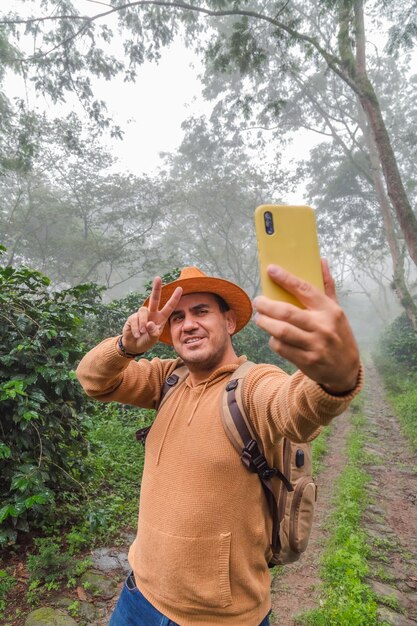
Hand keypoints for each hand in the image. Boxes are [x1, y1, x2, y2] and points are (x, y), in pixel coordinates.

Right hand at [121, 277, 182, 353]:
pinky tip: (136, 334)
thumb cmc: (146, 340)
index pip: (169, 307)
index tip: (180, 288)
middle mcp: (151, 313)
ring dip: (142, 323)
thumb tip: (149, 323)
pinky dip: (136, 329)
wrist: (134, 345)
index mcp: (160, 318)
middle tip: (158, 278)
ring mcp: (141, 315)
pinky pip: (134, 320)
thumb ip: (153, 332)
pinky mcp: (132, 318)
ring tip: (142, 332)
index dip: (174, 298)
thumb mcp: (153, 339)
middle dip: (156, 288)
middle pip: (154, 299)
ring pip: (143, 311)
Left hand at [253, 261, 359, 393]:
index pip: (305, 290)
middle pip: (287, 312)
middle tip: (257, 301)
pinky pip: (282, 348)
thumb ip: (327, 286)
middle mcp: (322, 326)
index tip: (271, 270)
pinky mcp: (307, 361)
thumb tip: (321, 261)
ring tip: (259, 318)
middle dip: (267, 305)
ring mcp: (315, 345)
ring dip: (265, 323)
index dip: (286, 279)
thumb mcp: (336, 310)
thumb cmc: (338, 333)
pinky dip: (273, 341)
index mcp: (330, 310)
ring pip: (282, 331)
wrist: (346, 369)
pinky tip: (271, 335)